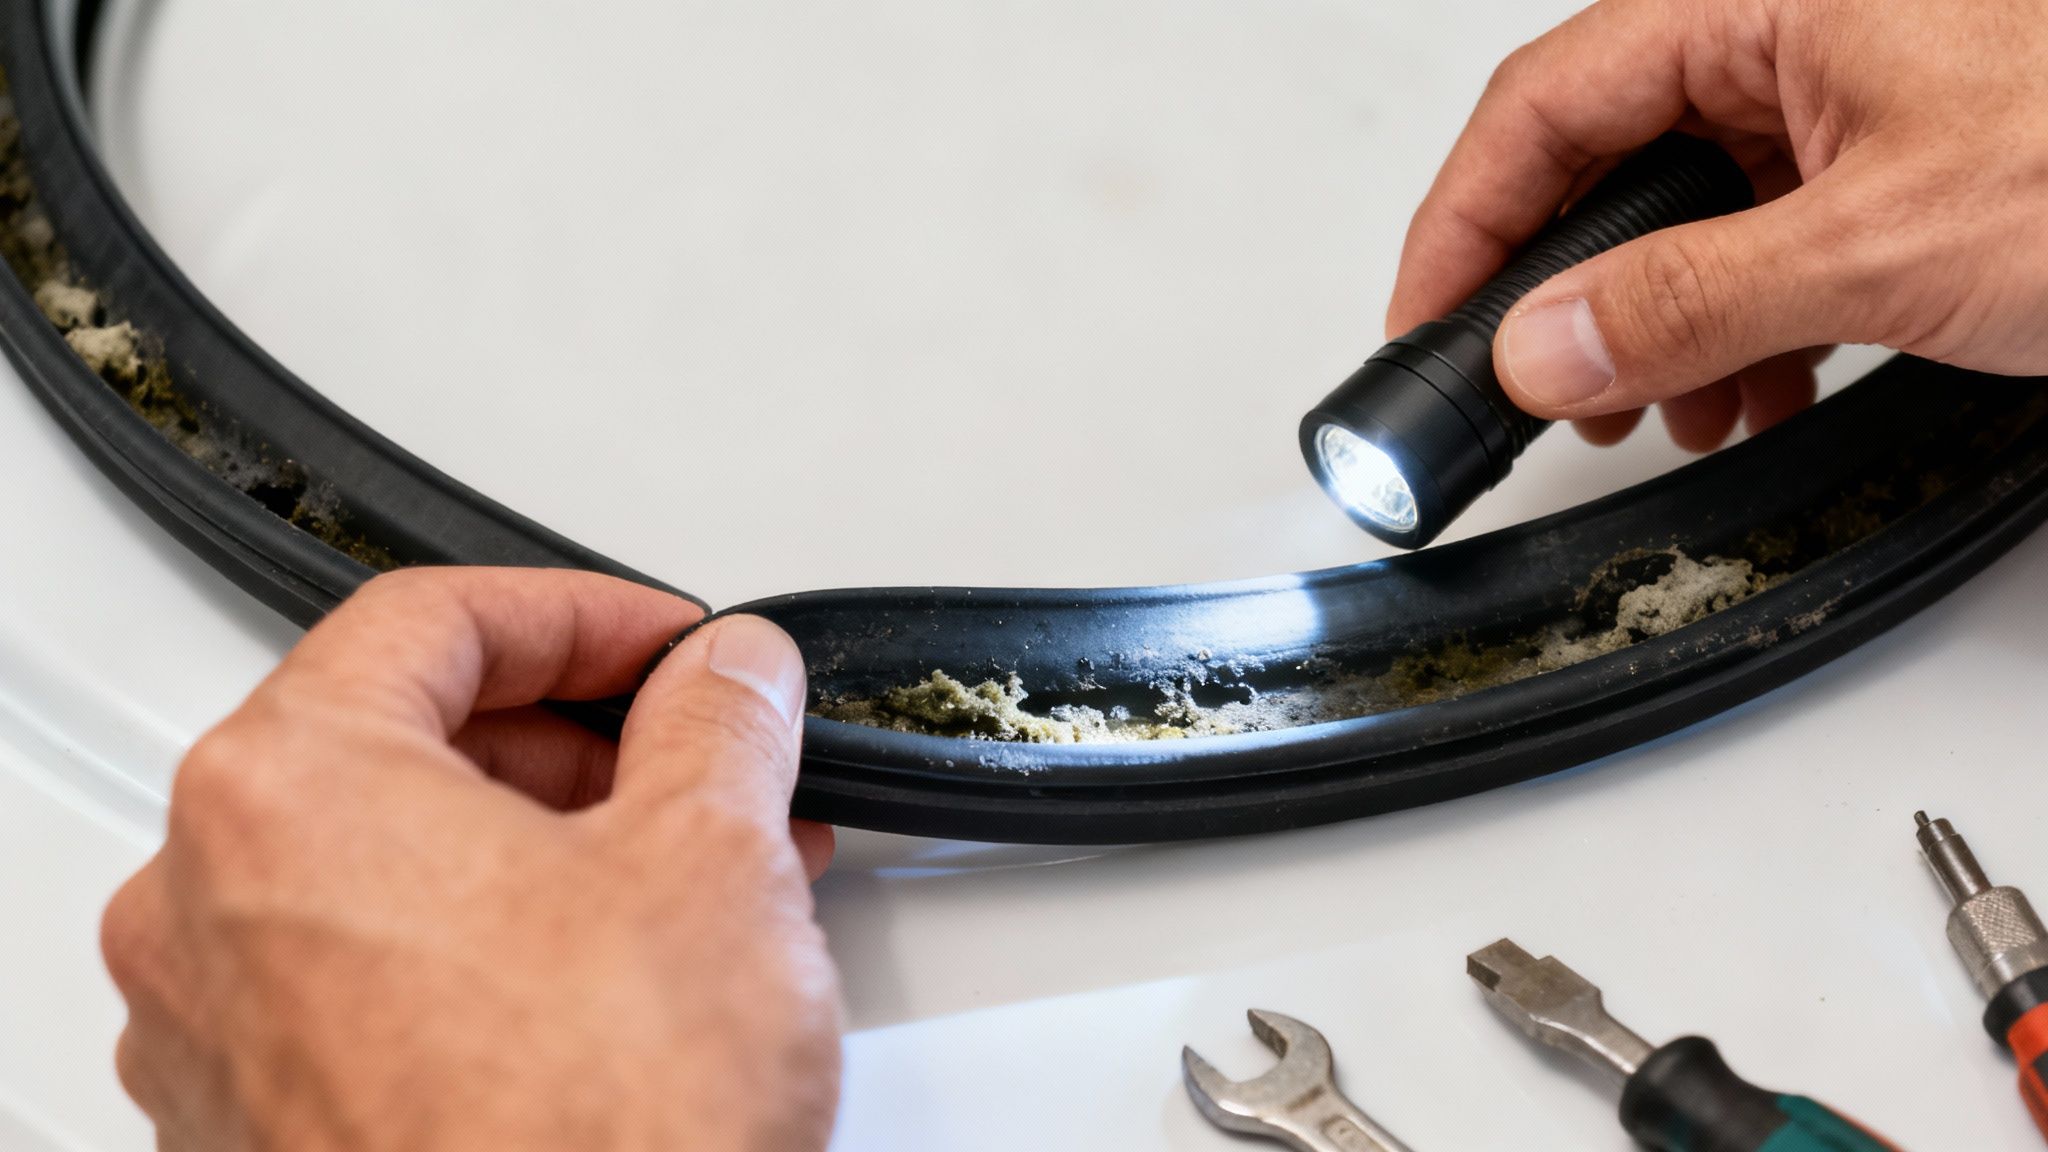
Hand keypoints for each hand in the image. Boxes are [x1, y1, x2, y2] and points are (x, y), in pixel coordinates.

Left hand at [101, 568, 841, 1151]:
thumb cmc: (597, 1132)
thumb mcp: (711, 859)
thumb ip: (719, 722)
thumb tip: (726, 676)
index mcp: (286, 791)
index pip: (433, 621)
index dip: (582, 615)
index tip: (668, 644)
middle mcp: (210, 909)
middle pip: (402, 744)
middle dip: (578, 746)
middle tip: (696, 759)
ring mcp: (226, 1037)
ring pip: (395, 872)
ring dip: (550, 852)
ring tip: (690, 875)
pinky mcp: (269, 1135)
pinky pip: (379, 985)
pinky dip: (496, 953)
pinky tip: (618, 979)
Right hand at [1388, 0, 2047, 450]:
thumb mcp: (1884, 245)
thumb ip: (1687, 299)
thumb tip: (1541, 346)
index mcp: (1762, 0)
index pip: (1544, 107)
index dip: (1464, 224)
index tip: (1424, 326)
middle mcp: (1789, 34)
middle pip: (1602, 158)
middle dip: (1560, 289)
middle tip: (1528, 388)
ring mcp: (1838, 97)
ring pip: (1679, 208)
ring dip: (1651, 325)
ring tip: (1656, 410)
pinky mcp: (1886, 159)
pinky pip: (1759, 236)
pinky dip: (1735, 325)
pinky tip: (1748, 388)